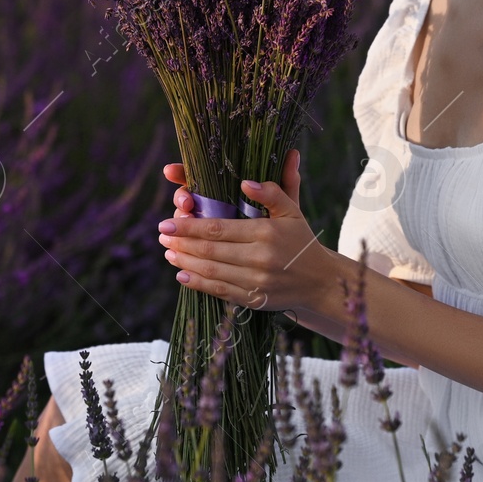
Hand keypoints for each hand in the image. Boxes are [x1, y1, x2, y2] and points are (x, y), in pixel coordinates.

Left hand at [157, 149, 334, 315]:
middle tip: (161, 236)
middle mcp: (259, 258)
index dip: (189, 226)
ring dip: (185, 262)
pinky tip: (182, 275)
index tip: (167, 223)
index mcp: (265, 232)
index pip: (218, 229)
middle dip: (181, 243)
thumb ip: (272, 192)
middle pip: (209, 250)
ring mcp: (256, 282)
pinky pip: (220, 291)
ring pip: (211, 271)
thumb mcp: (292, 211)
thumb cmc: (302, 241)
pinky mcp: (254, 299)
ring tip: (168, 253)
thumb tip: (246, 182)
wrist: (321, 282)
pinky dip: (198, 284)